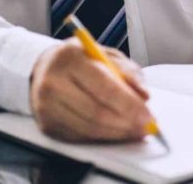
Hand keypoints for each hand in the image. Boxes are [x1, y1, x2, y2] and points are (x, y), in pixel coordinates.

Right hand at [29, 39, 151, 141]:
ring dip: (116, 134)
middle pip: (97, 112)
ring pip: (89, 128)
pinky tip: (114, 132)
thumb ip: (129, 72)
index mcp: (70, 57)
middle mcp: (53, 81)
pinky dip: (101, 137)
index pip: (104, 87)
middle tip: (145, 127)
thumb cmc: (81, 61)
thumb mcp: (106, 55)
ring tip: (133, 130)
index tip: (147, 115)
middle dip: (126, 123)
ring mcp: (46, 105)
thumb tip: (144, 95)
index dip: (129, 105)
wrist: (45, 69)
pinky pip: (80, 137)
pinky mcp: (46, 124)